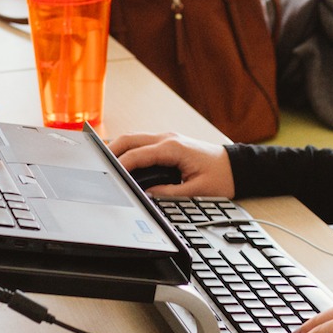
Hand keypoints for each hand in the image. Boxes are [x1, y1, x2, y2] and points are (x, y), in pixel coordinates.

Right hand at [108, 132, 233, 198]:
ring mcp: (167, 139)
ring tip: (104, 163)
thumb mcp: (196, 191)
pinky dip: (129, 149)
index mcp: (173, 148)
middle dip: (111, 149)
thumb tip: (147, 194)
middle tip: (96, 164)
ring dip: (119, 148)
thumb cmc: (221, 176)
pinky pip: (142, 143)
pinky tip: (122, 161)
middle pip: (130, 139)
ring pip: (134, 138)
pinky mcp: (168, 144)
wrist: (237, 166)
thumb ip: (169, 193)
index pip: (139, 154)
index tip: (108, 173)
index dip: (121, 164)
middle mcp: (168, 139)